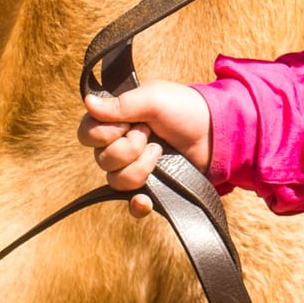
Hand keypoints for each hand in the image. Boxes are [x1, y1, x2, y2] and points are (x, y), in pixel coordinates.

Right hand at [80, 84, 213, 215]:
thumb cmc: (185, 108)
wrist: (216, 133)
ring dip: (140, 167)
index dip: (105, 133)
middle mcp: (120, 144)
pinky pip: (131, 204)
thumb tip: (87, 102)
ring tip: (161, 151)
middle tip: (150, 133)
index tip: (130, 123)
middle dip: (129, 147)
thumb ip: (121, 103)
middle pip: (101, 160)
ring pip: (115, 181)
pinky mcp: (151, 186)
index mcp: (116, 120)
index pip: (87, 134)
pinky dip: (138, 203)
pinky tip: (146, 199)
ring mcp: (134, 167)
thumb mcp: (154, 98)